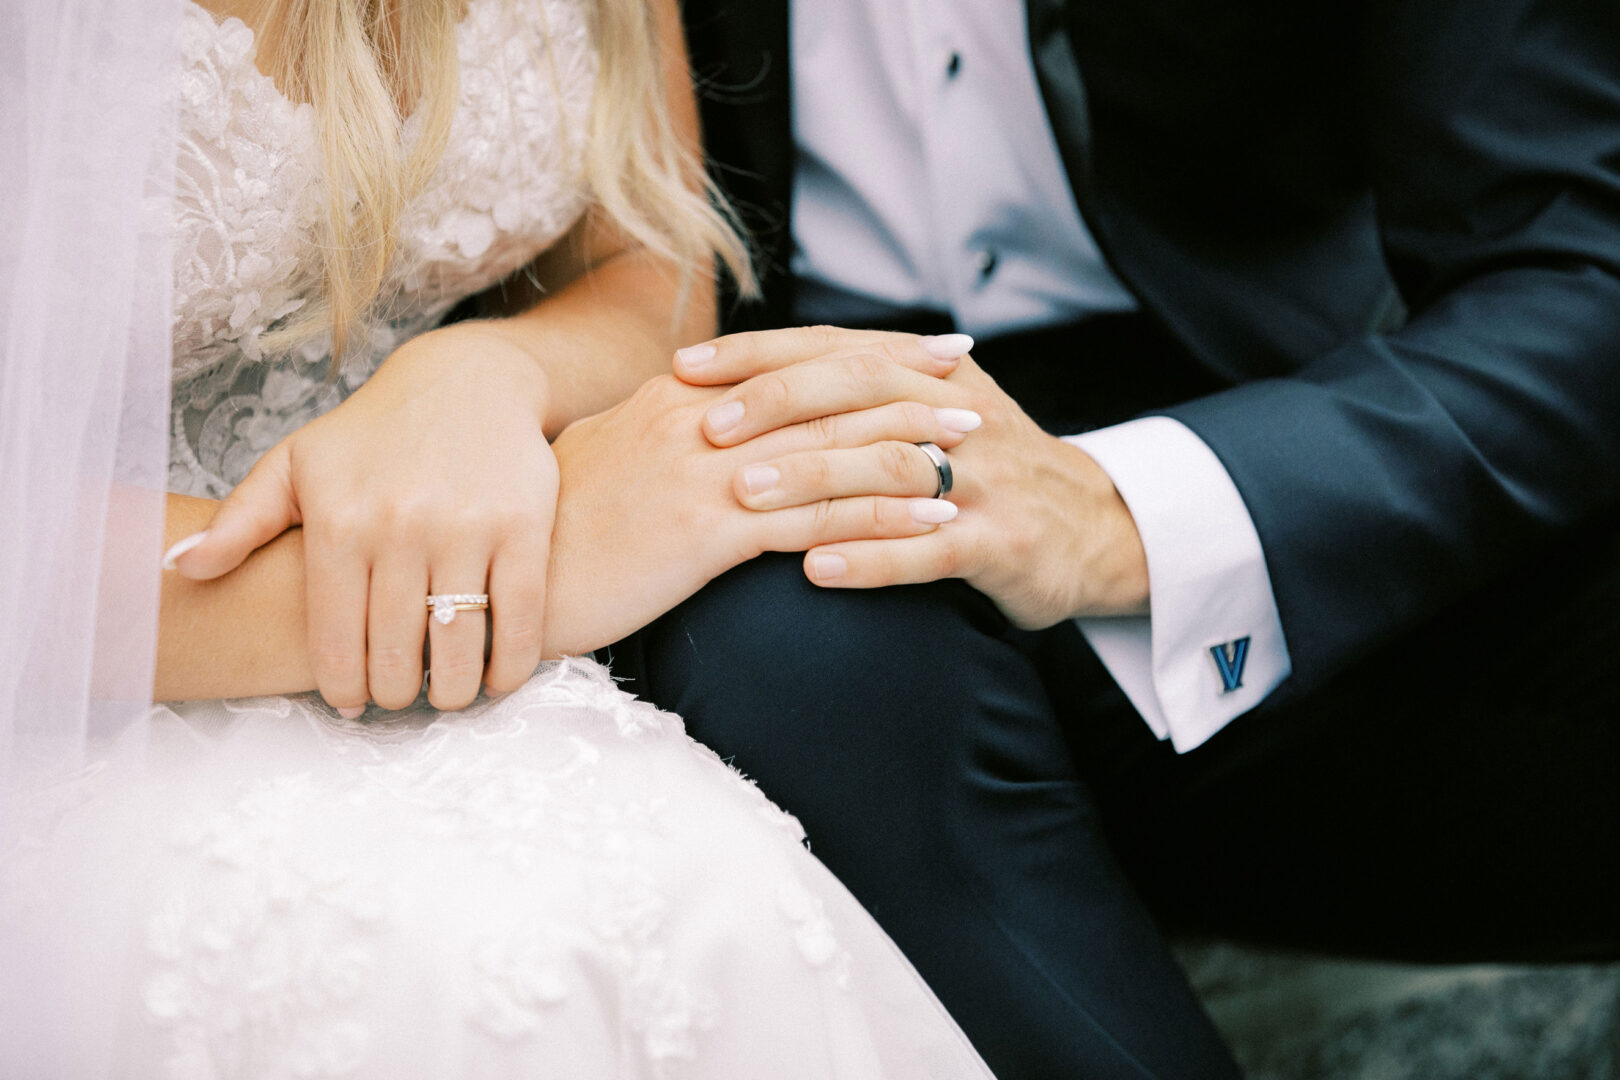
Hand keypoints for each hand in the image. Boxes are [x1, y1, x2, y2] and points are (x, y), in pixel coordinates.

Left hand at [164, 321, 558, 711]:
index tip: (354, 701)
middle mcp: (399, 526)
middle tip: (402, 696)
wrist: (466, 380)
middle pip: (397, 655)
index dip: (345, 689)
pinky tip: (499, 675)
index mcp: (337, 522)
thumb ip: (238, 523)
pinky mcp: (523, 526)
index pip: (336, 643)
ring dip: (455, 690)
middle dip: (398, 694)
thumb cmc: (374, 434)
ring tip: (449, 693)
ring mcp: (466, 527)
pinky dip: (512, 664)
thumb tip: (178, 570)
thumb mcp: (296, 466)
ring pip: (459, 645)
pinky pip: (520, 618)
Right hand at [539, 368, 977, 656]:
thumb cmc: (555, 528)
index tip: (923, 349)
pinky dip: (882, 518)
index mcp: (679, 397)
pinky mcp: (705, 534)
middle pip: (825, 393)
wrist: (498, 579)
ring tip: (971, 448)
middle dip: (906, 389)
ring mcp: (704, 475)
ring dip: (912, 447)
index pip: (793, 360)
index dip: (866, 351)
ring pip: (832, 451)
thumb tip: (716, 421)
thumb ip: (671, 433)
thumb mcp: (612, 457)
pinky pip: (815, 520)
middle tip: (970, 386)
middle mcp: (699, 421)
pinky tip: (931, 521)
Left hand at [675, 325, 1149, 628]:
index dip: (758, 353)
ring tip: (741, 498)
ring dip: (811, 481)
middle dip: (776, 405)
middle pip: (860, 391)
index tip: (685, 366)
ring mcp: (984, 478)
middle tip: (704, 429)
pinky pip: (929, 549)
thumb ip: (859, 394)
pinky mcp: (1002, 542)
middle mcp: (957, 413)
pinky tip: (814, 570)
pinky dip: (870, 557)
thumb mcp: (932, 413)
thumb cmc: (985, 471)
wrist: (1094, 528)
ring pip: (889, 467)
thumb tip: (745, 379)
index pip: (835, 347)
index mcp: (931, 373)